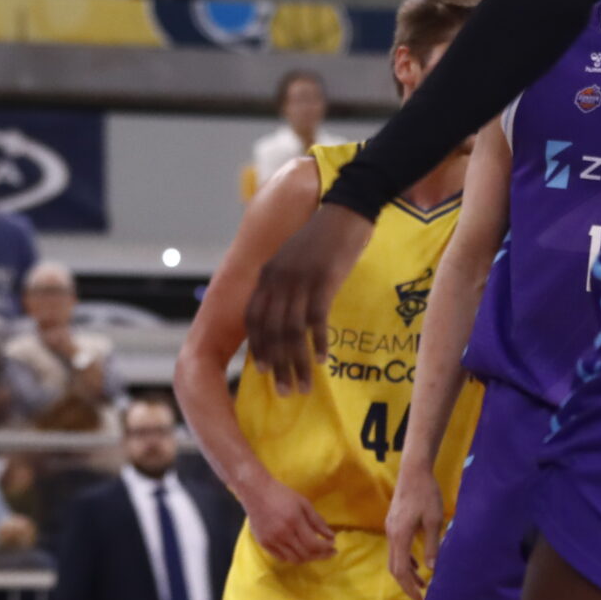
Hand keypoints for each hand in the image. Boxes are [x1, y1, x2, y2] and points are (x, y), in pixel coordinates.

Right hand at [243, 477, 336, 565]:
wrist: (255, 491)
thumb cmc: (281, 494)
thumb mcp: (303, 503)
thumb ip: (317, 521)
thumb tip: (331, 536)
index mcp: (294, 521)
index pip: (313, 544)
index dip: (326, 548)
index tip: (333, 546)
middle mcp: (282, 534)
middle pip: (305, 554)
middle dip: (320, 556)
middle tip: (328, 552)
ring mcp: (271, 540)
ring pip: (294, 559)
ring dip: (307, 558)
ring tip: (315, 553)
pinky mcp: (263, 543)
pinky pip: (281, 558)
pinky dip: (292, 558)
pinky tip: (298, 551)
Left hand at [244, 205, 371, 392]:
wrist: (346, 208)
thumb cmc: (324, 237)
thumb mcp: (295, 259)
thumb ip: (286, 284)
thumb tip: (286, 317)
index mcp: (268, 274)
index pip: (253, 318)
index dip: (258, 347)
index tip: (264, 372)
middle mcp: (277, 278)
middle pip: (271, 331)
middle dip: (277, 365)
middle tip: (285, 392)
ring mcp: (299, 279)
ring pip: (291, 331)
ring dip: (297, 362)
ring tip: (304, 386)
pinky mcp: (323, 279)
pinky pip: (316, 319)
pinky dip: (318, 342)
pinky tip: (323, 359)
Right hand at [385, 464, 443, 599]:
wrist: (413, 471)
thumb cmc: (426, 494)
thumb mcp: (434, 520)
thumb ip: (432, 545)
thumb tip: (432, 569)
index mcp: (400, 535)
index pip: (400, 570)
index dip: (409, 587)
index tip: (421, 599)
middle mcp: (391, 533)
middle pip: (394, 567)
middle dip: (407, 583)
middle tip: (421, 596)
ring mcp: (390, 527)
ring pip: (394, 557)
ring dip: (407, 572)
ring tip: (423, 582)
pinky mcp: (393, 522)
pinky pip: (396, 547)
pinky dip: (405, 559)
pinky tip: (416, 563)